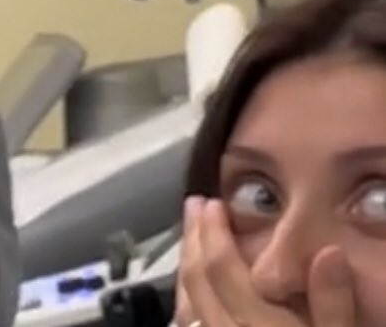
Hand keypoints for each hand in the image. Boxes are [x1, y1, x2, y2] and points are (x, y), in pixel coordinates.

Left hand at [177, 196, 355, 326]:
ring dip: (186, 261)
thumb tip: (330, 253)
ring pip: (186, 298)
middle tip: (194, 206)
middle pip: (196, 277)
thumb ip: (333, 304)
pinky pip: (187, 320)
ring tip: (190, 234)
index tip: (212, 203)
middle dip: (194, 236)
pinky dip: (185, 294)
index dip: (213, 232)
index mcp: (256, 322)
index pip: (221, 267)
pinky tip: (191, 285)